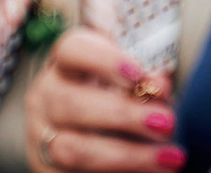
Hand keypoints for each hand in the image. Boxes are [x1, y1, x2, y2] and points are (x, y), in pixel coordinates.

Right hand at [24, 27, 185, 171]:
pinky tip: (151, 172)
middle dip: (123, 115)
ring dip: (127, 155)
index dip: (105, 61)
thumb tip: (160, 86)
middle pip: (72, 103)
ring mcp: (41, 135)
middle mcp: (46, 96)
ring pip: (72, 148)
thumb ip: (144, 78)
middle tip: (167, 122)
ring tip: (169, 157)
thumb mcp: (129, 76)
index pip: (72, 50)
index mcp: (66, 63)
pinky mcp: (45, 170)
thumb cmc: (116, 92)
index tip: (139, 75)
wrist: (90, 129)